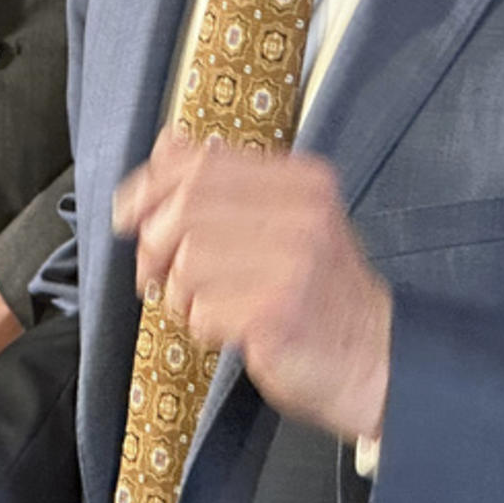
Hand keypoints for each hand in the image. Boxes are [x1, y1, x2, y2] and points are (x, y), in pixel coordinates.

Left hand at [112, 136, 391, 439]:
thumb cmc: (319, 291)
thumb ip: (230, 182)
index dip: (152, 185)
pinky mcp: (278, 313)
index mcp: (304, 182)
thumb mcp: (289, 219)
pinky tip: (228, 328)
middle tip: (155, 271)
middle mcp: (304, 214)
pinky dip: (202, 325)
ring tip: (208, 304)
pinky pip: (202, 310)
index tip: (129, 211)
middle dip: (156, 244)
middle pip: (187, 209)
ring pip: (187, 262)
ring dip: (181, 292)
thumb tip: (167, 144)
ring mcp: (294, 263)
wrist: (374, 357)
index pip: (205, 163)